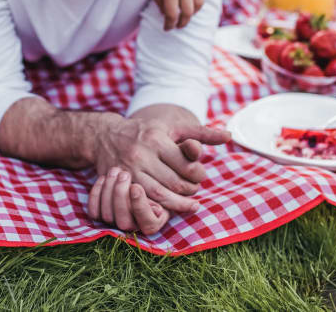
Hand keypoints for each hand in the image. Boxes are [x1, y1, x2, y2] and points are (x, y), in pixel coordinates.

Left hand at [87, 167, 170, 234]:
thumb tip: (188, 181)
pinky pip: (94, 211)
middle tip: (125, 174)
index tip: (135, 187)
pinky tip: (104, 177)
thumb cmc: (159, 165)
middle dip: (121, 197)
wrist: (132, 161)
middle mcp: (136, 223)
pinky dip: (96, 194)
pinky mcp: (101, 212)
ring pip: (108, 216)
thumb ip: (178, 175)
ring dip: (110, 192)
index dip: (140, 207)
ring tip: (116, 170)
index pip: (148, 224)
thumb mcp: (172, 167)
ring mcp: (117, 219)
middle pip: (124, 222)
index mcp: (156, 218)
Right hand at [93, 106, 229, 212]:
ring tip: (188, 203)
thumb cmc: (146, 131)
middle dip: (190, 190)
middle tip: (195, 191)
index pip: (186, 166)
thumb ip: (201, 133)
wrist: (106, 135)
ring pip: (160, 196)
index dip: (198, 175)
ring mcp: (129, 170)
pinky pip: (143, 201)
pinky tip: (167, 207)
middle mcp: (141, 155)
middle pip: (174, 183)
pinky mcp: (121, 183)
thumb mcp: (172, 127)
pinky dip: (158, 207)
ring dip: (178, 204)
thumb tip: (229, 136)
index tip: (200, 176)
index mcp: (156, 139)